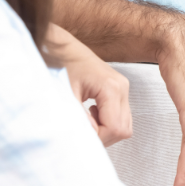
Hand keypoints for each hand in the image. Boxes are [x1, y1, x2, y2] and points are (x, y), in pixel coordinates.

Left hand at [43, 23, 132, 146]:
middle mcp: (122, 88)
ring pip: (125, 125)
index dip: (99, 138)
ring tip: (87, 119)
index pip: (116, 128)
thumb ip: (78, 118)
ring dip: (106, 130)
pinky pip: (121, 116)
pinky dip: (108, 122)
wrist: (60, 47)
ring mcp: (123, 88)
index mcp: (111, 88)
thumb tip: (88, 138)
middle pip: (124, 129)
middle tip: (84, 130)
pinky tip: (92, 113)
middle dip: (103, 136)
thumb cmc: (60, 65)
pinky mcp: (119, 90)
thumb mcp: (65, 94)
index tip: (81, 135)